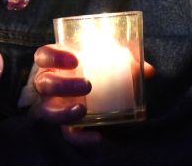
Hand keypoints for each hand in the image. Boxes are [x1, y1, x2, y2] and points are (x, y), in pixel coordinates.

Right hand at [29, 45, 156, 146]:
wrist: (90, 99)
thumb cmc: (95, 72)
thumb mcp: (107, 63)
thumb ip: (125, 63)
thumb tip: (148, 70)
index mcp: (55, 63)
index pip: (43, 56)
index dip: (54, 57)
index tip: (75, 60)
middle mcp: (47, 84)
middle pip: (45, 84)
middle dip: (63, 85)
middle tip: (87, 85)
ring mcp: (51, 106)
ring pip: (47, 111)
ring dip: (63, 112)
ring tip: (82, 110)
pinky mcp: (61, 126)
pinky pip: (67, 134)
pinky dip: (80, 137)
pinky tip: (96, 136)